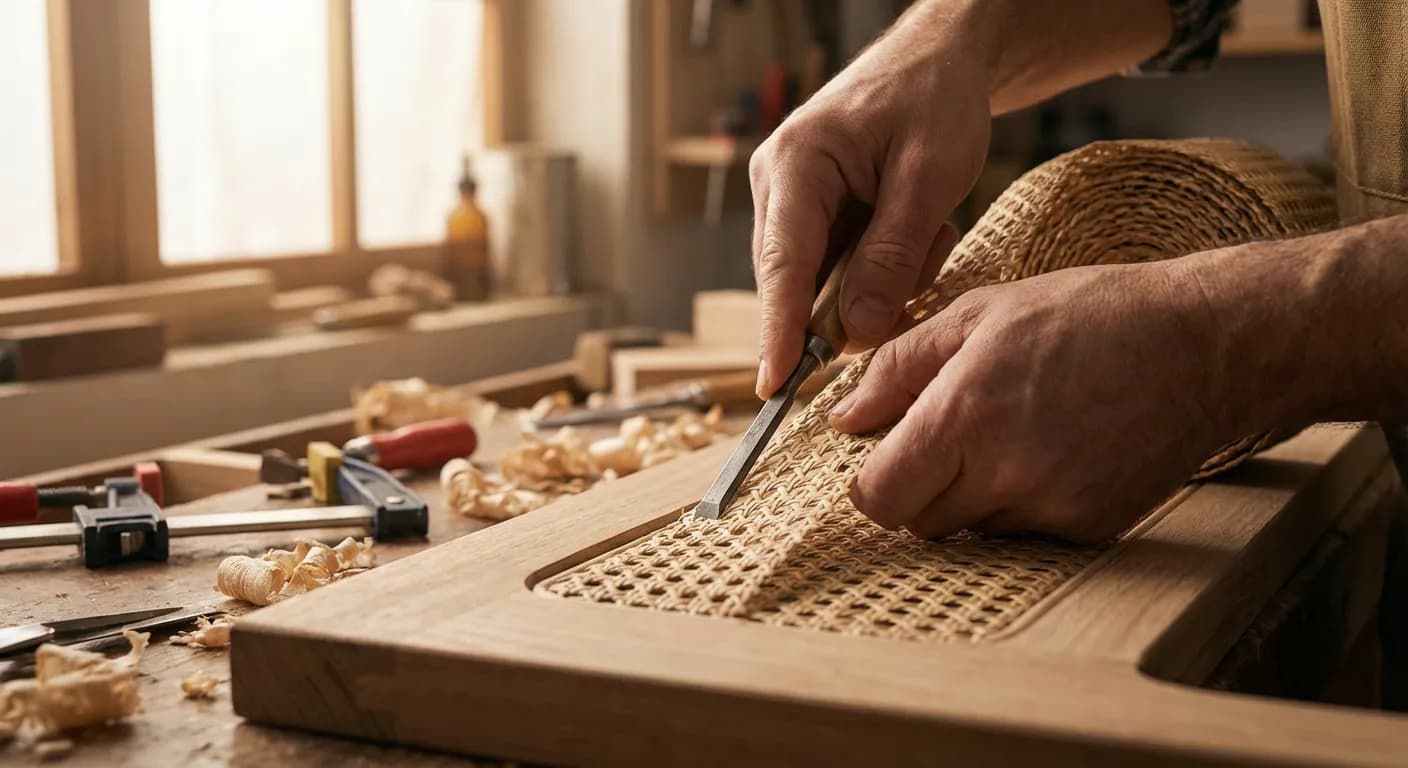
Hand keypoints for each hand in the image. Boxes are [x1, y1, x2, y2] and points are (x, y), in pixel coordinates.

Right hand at [749, 4, 990, 396]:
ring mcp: (789, 200)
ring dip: (880, 277)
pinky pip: (838, 270)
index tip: (773, 386)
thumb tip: (855, 331)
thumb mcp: (929, 177)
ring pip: (822, 282)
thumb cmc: (934, 98)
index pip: (783, 264)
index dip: (778, 331)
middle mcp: (777, 184)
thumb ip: (892, 255)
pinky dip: (881, 267)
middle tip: (922, 258)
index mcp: (797, 164)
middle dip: (859, 297)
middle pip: (798, 281)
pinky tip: (914, 229)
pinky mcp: (811, 214)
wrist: (938, 58)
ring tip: (926, 227)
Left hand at [827, 260, 1242, 541]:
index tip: (882, 459)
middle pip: (919, 523)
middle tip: (948, 438)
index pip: (880, 498)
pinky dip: (1022, 504)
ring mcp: (1054, 506)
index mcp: (968, 414)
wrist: (1204, 344)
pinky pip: (1025, 535)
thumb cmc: (1088, 315)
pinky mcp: (1092, 528)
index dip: (869, 484)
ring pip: (971, 531)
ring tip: (1010, 434)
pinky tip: (1052, 451)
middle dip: (918, 488)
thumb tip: (842, 417)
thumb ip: (899, 366)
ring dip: (971, 497)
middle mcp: (1008, 471)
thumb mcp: (980, 313)